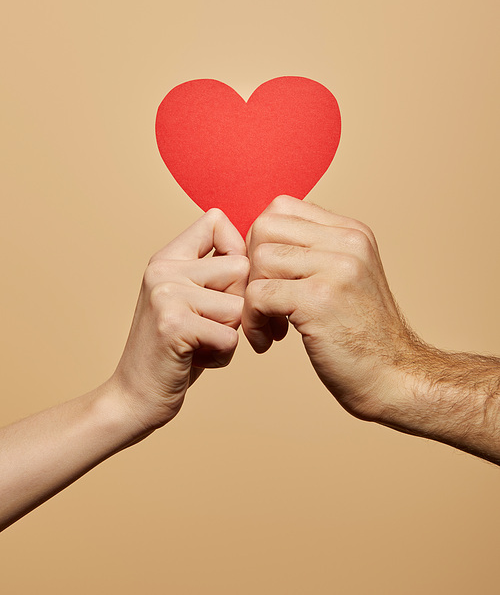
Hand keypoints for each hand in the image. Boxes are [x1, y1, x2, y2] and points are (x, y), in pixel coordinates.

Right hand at [110, 209, 248, 432]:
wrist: (132, 397)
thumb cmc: (175, 350)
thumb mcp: (188, 299)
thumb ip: (213, 272)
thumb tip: (262, 249)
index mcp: (167, 257)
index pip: (215, 220)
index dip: (236, 249)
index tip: (227, 284)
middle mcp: (163, 269)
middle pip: (240, 267)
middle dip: (238, 303)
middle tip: (209, 326)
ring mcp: (166, 294)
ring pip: (240, 305)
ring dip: (230, 334)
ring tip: (200, 343)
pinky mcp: (174, 324)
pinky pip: (231, 336)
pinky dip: (222, 356)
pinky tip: (195, 360)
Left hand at [242, 196, 416, 420]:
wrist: (394, 378)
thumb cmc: (360, 335)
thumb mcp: (346, 277)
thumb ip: (314, 251)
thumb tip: (260, 237)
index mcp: (351, 232)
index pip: (281, 207)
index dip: (260, 241)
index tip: (267, 277)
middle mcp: (347, 242)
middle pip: (264, 227)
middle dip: (250, 266)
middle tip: (261, 300)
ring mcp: (336, 268)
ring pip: (259, 259)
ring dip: (250, 298)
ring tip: (268, 325)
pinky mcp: (319, 299)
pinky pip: (258, 294)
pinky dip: (252, 321)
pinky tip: (268, 340)